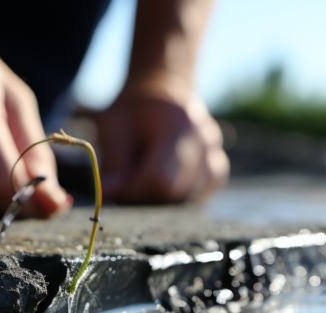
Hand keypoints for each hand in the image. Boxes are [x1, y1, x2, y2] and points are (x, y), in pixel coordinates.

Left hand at [97, 77, 228, 203]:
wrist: (160, 98)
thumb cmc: (132, 113)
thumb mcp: (112, 125)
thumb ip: (114, 160)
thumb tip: (109, 193)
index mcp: (180, 122)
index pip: (161, 180)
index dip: (134, 190)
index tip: (117, 182)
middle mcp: (206, 140)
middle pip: (175, 193)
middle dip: (144, 194)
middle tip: (128, 176)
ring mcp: (215, 157)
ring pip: (185, 200)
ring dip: (159, 195)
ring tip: (147, 168)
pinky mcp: (216, 174)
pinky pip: (195, 198)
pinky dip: (175, 195)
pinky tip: (164, 176)